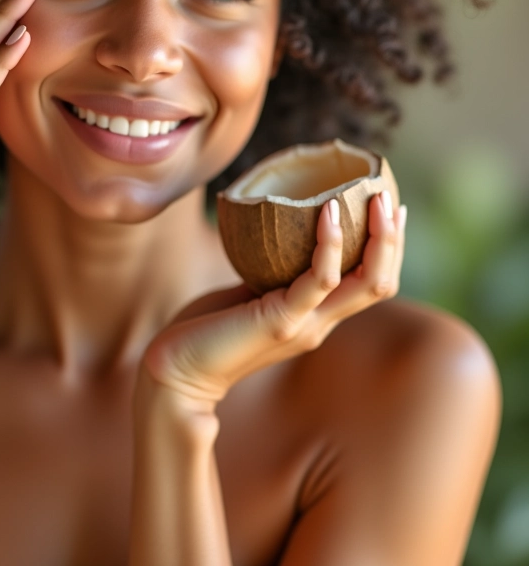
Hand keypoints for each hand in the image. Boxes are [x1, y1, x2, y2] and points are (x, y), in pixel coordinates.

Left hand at [141, 193, 406, 409]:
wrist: (176, 371)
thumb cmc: (206, 329)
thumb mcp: (250, 295)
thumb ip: (272, 275)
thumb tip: (277, 235)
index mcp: (314, 317)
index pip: (369, 284)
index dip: (385, 249)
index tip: (387, 209)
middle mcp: (319, 324)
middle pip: (379, 283)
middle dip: (391, 239)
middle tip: (388, 197)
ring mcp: (304, 325)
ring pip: (365, 283)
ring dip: (378, 238)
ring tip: (374, 197)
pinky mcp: (281, 321)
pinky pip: (320, 279)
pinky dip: (329, 243)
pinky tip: (328, 210)